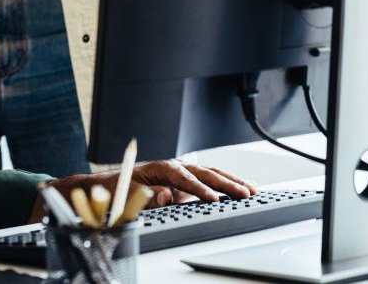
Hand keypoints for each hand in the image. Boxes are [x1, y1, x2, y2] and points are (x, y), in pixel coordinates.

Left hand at [128, 159, 256, 205]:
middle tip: (243, 194)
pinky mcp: (188, 184)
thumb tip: (165, 197)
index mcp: (162, 168)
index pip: (184, 179)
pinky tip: (244, 186)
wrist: (116, 184)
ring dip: (232, 182)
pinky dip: (228, 184)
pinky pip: (211, 182)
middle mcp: (176, 168)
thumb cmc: (121, 188)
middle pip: (204, 173)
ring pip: (212, 175)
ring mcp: (184, 175)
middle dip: (225, 183)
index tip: (213, 199)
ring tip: (251, 190)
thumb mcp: (128, 192)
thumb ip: (145, 195)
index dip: (200, 189)